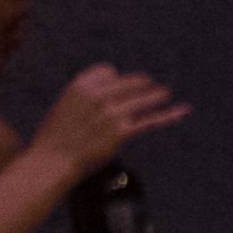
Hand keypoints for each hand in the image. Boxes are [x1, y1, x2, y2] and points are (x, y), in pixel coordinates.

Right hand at [32, 64, 190, 181]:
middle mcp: (97, 96)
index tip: (120, 84)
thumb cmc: (54, 139)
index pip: (108, 71)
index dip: (116, 79)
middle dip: (141, 84)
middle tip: (151, 86)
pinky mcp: (120, 132)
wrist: (51, 161)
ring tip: (165, 94)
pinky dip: (168, 115)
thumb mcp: (64, 108)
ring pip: (142, 98)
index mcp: (80, 86)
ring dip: (156, 95)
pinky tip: (182, 111)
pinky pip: (149, 121)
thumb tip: (104, 96)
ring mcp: (110, 113)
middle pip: (128, 83)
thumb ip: (84, 99)